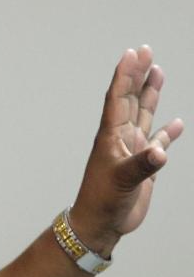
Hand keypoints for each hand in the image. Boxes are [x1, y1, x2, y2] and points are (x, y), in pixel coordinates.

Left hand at [71, 45, 183, 256]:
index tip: (132, 53)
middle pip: (130, 100)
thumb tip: (160, 152)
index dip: (124, 76)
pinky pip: (157, 142)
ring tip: (157, 72)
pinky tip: (175, 124)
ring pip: (143, 115)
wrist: (101, 224)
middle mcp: (121, 139)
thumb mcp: (122, 181)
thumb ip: (143, 166)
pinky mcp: (142, 166)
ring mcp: (132, 151)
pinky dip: (167, 132)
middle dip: (138, 75)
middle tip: (146, 51)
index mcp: (110, 137)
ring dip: (150, 94)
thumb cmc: (102, 202)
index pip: (117, 99)